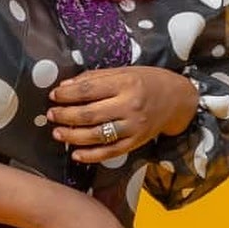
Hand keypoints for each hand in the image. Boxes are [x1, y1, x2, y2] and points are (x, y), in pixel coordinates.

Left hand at [47, 66, 198, 162]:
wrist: (177, 100)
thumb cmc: (145, 81)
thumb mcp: (122, 72)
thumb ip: (94, 78)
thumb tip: (65, 86)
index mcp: (125, 83)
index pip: (89, 90)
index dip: (67, 94)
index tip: (53, 95)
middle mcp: (130, 106)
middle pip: (90, 114)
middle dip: (65, 115)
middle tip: (51, 115)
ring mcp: (133, 126)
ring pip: (97, 135)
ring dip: (73, 136)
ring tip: (57, 133)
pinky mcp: (136, 142)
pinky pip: (110, 152)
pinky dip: (91, 155)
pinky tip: (76, 154)